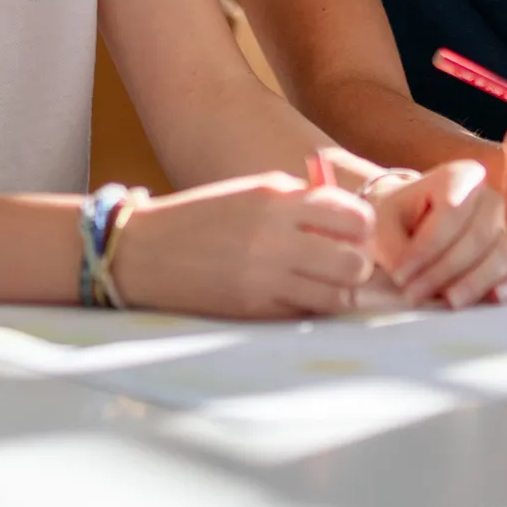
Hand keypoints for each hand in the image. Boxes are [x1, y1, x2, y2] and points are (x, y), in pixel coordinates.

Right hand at [110, 172, 375, 318]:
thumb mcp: (254, 193)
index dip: (361, 227)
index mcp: (278, 198)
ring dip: (338, 293)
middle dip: (357, 265)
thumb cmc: (204, 218)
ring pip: (338, 297)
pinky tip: (294, 296)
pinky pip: (306, 313)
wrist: (145, 252)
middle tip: (343, 264)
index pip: (353, 215)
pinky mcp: (255, 310)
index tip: (352, 233)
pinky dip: (310, 308)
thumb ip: (301, 202)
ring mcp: (267, 277)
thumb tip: (350, 221)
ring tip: (322, 285)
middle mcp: (277, 237)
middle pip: (355, 262)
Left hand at [372, 161, 506, 308]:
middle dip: (445, 271)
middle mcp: (489, 198)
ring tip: (442, 302)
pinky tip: (493, 298)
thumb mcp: (383, 224)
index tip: (401, 275)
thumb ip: (394, 247)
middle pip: (478, 237)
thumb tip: (410, 276)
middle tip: (415, 294)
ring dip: (470, 284)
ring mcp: (503, 228)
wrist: (411, 224)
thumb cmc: (398, 218)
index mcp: (460, 176)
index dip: (427, 247)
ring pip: (499, 257)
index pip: (452, 210)